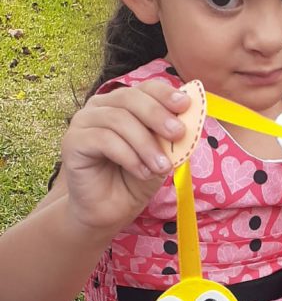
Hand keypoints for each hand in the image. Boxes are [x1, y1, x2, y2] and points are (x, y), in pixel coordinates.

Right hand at [60, 79, 189, 233]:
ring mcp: (84, 122)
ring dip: (146, 144)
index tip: (186, 105)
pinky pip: (104, 140)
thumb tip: (189, 118)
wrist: (110, 211)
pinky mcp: (73, 141)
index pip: (144, 88)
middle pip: (130, 98)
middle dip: (158, 115)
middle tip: (178, 134)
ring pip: (118, 120)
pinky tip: (142, 172)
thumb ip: (170, 137)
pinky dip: (129, 156)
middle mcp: (100, 107)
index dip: (165, 94)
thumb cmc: (134, 180)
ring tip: (162, 167)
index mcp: (123, 103)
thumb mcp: (161, 155)